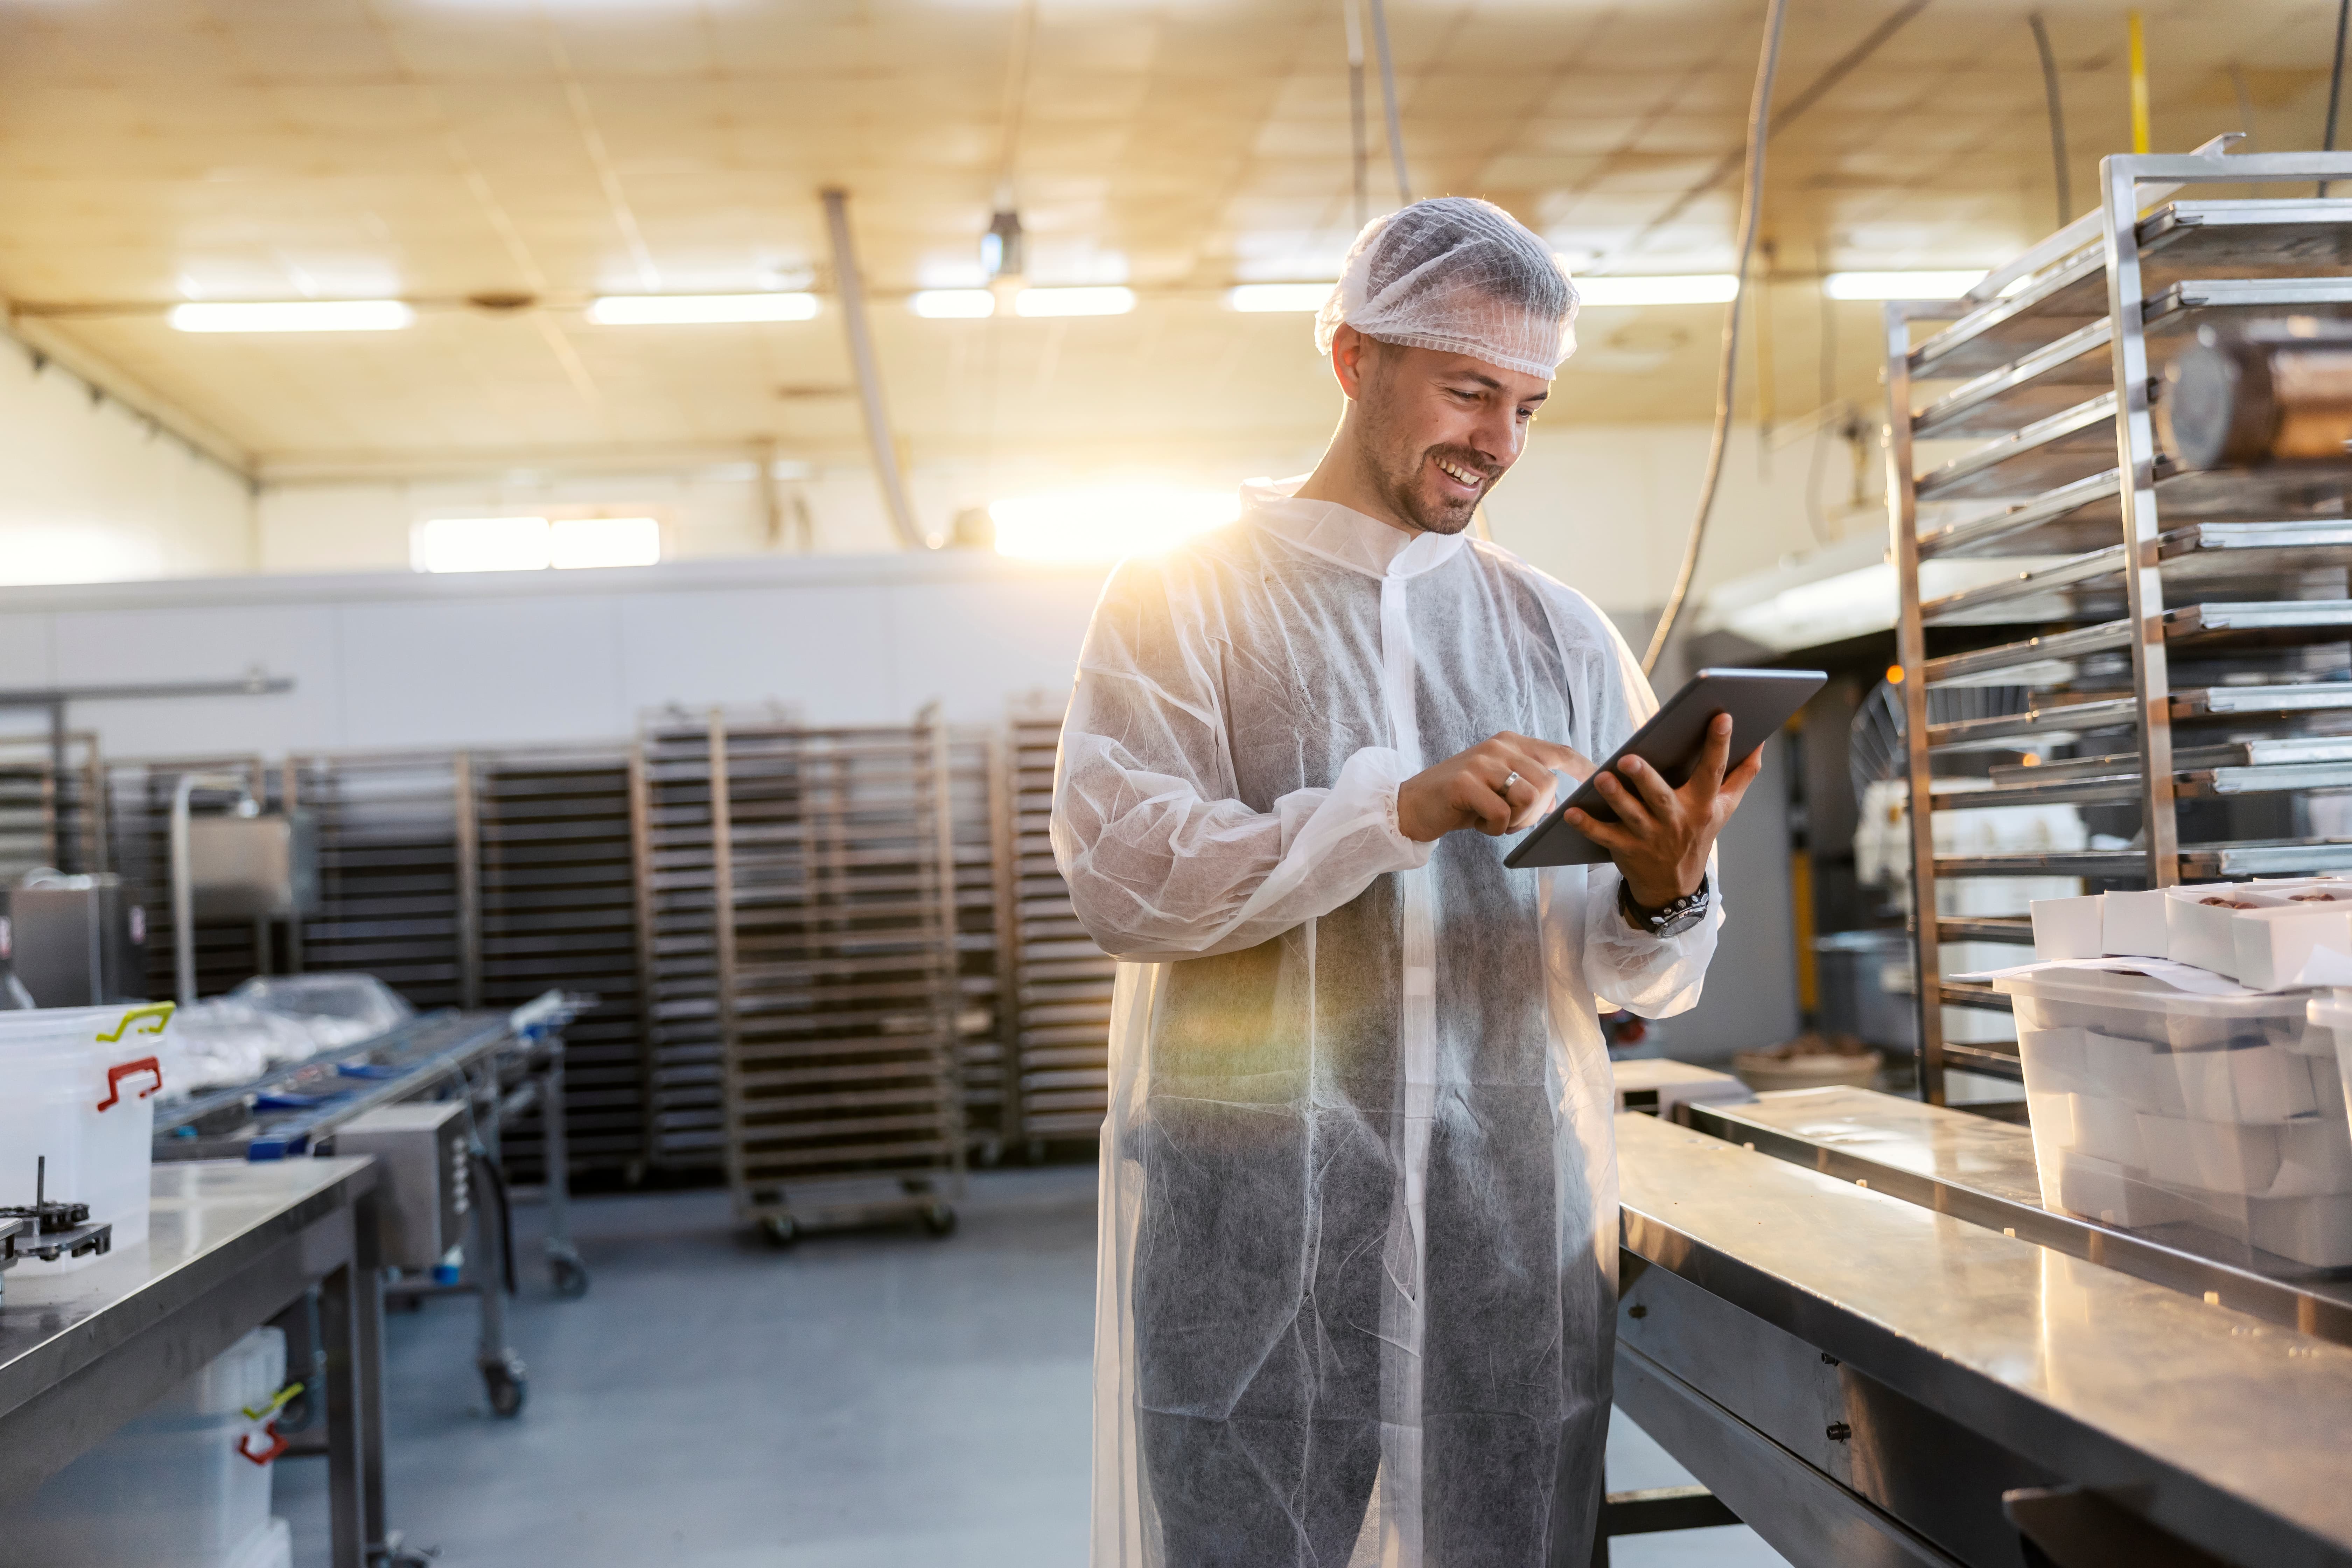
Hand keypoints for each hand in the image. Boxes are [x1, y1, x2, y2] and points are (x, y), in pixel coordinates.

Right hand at [1397, 732, 1593, 841]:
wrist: (1413, 804)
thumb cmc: (1460, 799)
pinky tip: (1478, 824)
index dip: (1583, 766)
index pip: (1557, 751)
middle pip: (1548, 783)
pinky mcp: (1465, 783)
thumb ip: (1527, 787)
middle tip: (1511, 821)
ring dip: (1517, 821)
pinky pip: (1502, 814)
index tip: (1598, 781)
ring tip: (1495, 822)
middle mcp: (1499, 746)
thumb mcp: (1497, 787)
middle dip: (1536, 812)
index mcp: (1510, 743)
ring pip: (1529, 797)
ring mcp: (1481, 762)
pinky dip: (1495, 828)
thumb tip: (1557, 804)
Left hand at [1566, 712, 1760, 907]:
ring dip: (1616, 798)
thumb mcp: (1725, 808)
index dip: (1719, 745)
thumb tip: (1760, 742)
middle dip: (1646, 778)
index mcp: (1703, 804)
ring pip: (1631, 816)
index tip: (1722, 716)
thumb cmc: (1699, 833)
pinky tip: (1570, 813)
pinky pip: (1604, 837)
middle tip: (1629, 758)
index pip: (1714, 771)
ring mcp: (1650, 837)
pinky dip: (1587, 826)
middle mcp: (1677, 821)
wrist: (1675, 885)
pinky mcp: (1626, 849)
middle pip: (1661, 796)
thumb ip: (1742, 775)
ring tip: (1601, 779)